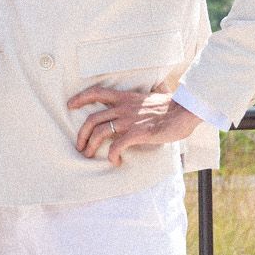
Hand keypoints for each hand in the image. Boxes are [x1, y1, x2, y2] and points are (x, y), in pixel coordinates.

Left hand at [68, 86, 199, 165]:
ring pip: (100, 132)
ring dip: (91, 145)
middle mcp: (124, 107)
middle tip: (79, 146)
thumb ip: (137, 102)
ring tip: (89, 155)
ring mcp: (130, 120)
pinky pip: (117, 146)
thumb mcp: (148, 99)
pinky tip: (115, 161)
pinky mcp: (138, 133)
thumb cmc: (170, 107)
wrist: (185, 111)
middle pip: (92, 119)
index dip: (80, 98)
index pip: (97, 92)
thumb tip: (138, 103)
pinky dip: (112, 155)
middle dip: (81, 134)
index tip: (70, 105)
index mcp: (125, 97)